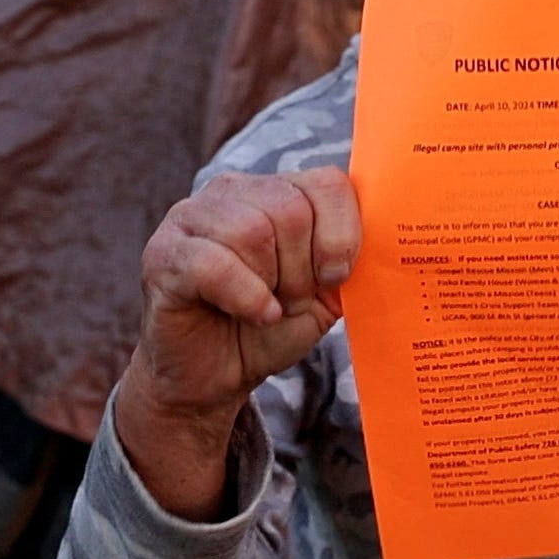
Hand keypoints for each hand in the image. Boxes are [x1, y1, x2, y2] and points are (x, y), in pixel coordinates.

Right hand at [116, 167, 358, 518]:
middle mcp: (234, 190)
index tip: (335, 278)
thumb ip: (354, 254)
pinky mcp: (163, 253)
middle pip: (290, 209)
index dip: (341, 235)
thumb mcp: (327, 290)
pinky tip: (255, 313)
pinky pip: (214, 262)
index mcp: (278, 189)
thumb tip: (395, 231)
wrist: (215, 375)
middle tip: (291, 298)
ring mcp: (191, 216)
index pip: (327, 182)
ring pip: (252, 231)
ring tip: (267, 306)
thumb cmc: (273, 324)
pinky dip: (246, 296)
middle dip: (303, 268)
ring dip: (272, 283)